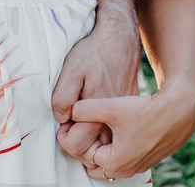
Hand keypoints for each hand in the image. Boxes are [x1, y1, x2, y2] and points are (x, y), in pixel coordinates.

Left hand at [52, 7, 141, 160]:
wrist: (122, 39)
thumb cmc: (95, 53)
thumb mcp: (72, 70)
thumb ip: (63, 97)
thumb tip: (61, 118)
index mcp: (101, 116)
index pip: (77, 147)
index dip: (64, 136)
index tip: (63, 120)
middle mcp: (118, 125)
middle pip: (93, 155)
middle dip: (78, 142)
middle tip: (72, 120)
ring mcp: (128, 123)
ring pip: (107, 150)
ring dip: (92, 142)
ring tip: (83, 121)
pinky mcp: (132, 115)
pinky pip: (118, 139)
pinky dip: (106, 137)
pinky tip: (98, 119)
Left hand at [64, 81, 194, 179]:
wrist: (179, 110)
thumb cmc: (145, 110)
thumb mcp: (109, 107)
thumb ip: (84, 110)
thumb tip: (69, 111)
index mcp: (114, 162)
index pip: (84, 154)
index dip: (79, 136)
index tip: (79, 121)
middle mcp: (127, 170)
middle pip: (96, 164)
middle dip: (90, 147)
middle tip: (90, 126)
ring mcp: (140, 166)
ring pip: (111, 161)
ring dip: (105, 147)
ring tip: (106, 124)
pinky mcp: (149, 158)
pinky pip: (126, 157)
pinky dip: (120, 146)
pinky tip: (121, 126)